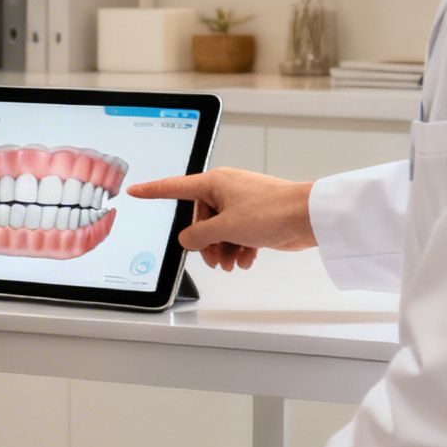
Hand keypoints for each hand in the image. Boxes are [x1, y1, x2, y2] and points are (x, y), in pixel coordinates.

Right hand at [126, 168, 316, 270]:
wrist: (310, 217)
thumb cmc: (273, 211)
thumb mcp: (226, 228)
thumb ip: (199, 236)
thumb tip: (187, 240)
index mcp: (214, 183)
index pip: (174, 187)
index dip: (153, 190)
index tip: (136, 191)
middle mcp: (227, 190)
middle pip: (201, 220)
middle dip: (206, 243)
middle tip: (213, 259)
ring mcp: (243, 203)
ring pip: (220, 230)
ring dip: (223, 249)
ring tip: (232, 263)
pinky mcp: (257, 216)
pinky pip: (237, 234)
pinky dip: (239, 248)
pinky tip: (246, 259)